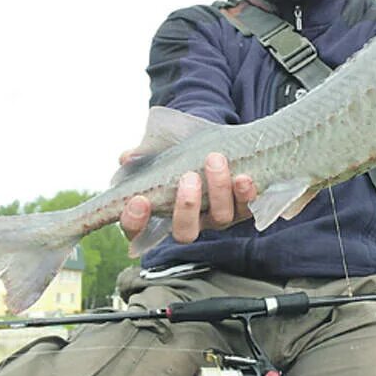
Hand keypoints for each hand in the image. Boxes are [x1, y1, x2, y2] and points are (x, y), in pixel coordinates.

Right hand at [118, 151, 256, 243]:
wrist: (216, 143)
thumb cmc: (178, 153)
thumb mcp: (157, 151)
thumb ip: (141, 156)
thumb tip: (127, 157)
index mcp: (157, 215)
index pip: (137, 231)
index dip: (135, 220)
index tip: (139, 199)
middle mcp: (189, 223)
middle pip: (185, 232)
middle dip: (186, 207)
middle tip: (188, 178)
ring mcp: (216, 218)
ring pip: (220, 218)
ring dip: (218, 190)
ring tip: (215, 161)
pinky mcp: (242, 209)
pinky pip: (247, 209)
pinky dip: (246, 195)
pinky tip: (244, 178)